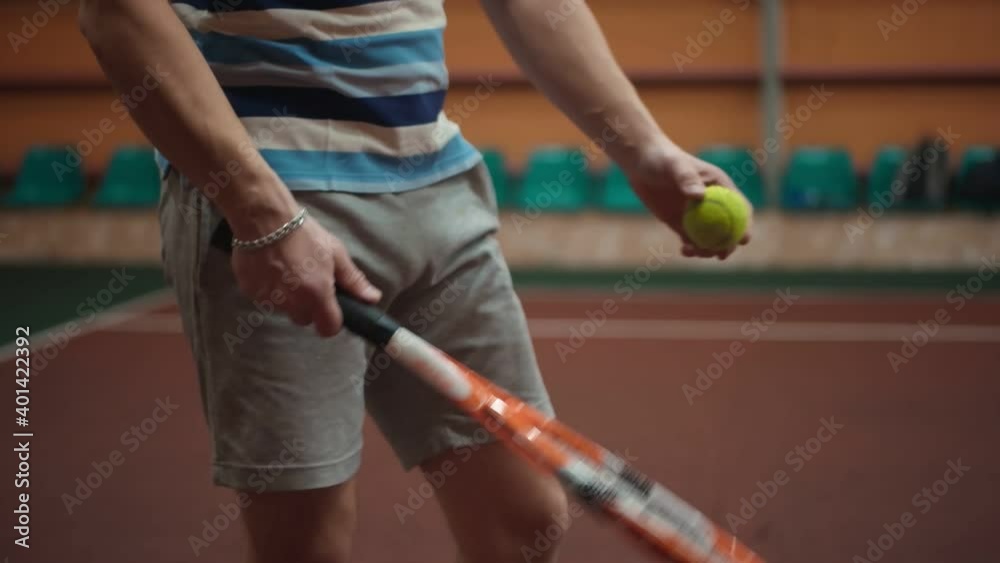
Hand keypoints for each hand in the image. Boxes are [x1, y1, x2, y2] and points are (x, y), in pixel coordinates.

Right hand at [231, 216, 381, 336]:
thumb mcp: (336, 253)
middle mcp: (292, 303)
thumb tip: (373, 299)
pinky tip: (271, 270)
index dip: (331, 321)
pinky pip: (266, 300)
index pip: (328, 329)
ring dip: (289, 299)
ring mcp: (269, 300)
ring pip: (285, 310)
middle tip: (308, 282)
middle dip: (308, 307)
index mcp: (317, 294)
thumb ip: (354, 281)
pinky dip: (270, 291)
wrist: (264, 219)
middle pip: (305, 319)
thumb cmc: (305, 234)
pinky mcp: (250, 293)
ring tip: (288, 272)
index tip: (330, 308)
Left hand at [626, 141, 752, 259]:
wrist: (641, 163)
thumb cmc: (662, 158)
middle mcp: (712, 203)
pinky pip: (691, 240)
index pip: (740, 208)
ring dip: (707, 249)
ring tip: (692, 251)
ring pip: (710, 238)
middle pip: (728, 229)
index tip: (744, 240)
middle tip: (719, 255)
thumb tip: (700, 196)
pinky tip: (684, 250)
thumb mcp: (675, 166)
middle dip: (727, 245)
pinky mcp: (681, 222)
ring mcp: (697, 215)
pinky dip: (691, 248)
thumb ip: (687, 179)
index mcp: (720, 188)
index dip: (746, 225)